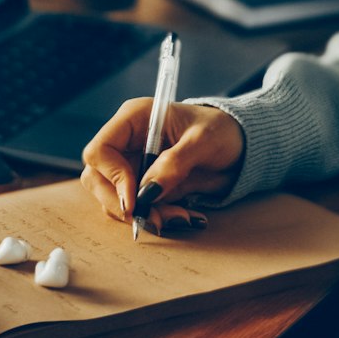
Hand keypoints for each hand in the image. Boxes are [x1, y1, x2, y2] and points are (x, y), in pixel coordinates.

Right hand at [80, 99, 244, 233]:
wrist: (240, 145)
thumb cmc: (221, 130)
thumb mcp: (203, 141)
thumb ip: (175, 163)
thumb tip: (147, 192)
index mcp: (134, 119)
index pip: (100, 150)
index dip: (112, 177)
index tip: (136, 199)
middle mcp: (127, 143)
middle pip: (97, 180)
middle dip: (124, 204)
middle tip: (155, 218)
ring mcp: (134, 166)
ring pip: (115, 199)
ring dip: (142, 215)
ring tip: (180, 216)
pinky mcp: (145, 186)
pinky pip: (137, 209)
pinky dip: (155, 217)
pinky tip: (183, 215)